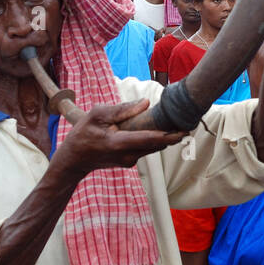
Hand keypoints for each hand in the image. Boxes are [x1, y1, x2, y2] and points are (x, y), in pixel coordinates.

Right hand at [58, 99, 185, 173]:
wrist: (74, 160)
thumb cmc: (82, 134)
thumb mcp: (96, 115)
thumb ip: (121, 110)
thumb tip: (145, 103)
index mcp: (119, 143)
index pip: (150, 139)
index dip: (170, 134)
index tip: (186, 129)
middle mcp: (128, 155)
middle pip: (157, 144)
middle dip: (173, 134)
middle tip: (189, 121)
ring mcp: (129, 160)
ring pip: (154, 147)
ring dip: (166, 137)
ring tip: (180, 123)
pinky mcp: (130, 161)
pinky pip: (147, 148)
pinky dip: (156, 139)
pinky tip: (163, 128)